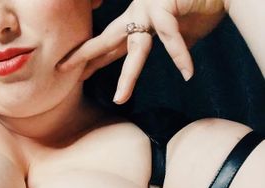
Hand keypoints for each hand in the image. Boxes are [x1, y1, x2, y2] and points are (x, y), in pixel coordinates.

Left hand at [59, 0, 226, 103]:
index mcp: (137, 21)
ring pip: (135, 50)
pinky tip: (188, 74)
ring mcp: (150, 10)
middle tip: (61, 69)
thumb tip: (176, 62)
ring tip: (119, 100)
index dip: (91, 59)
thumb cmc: (203, 3)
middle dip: (83, 56)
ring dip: (127, 78)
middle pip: (106, 41)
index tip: (75, 73)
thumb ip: (172, 44)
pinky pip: (171, 38)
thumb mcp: (183, 31)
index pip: (109, 44)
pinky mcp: (165, 7)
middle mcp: (139, 15)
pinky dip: (181, 57)